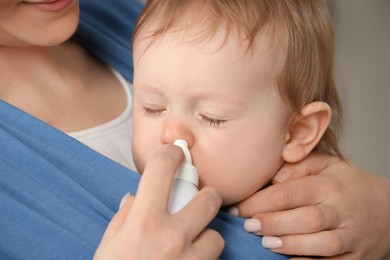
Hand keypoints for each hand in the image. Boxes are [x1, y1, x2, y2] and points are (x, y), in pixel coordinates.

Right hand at [94, 144, 223, 259]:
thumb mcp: (108, 247)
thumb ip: (123, 218)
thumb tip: (135, 198)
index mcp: (144, 222)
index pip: (161, 170)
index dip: (170, 154)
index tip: (176, 154)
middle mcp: (172, 237)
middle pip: (209, 199)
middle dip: (207, 195)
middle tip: (199, 200)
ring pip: (216, 236)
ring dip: (206, 237)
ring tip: (190, 245)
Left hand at [232, 154, 389, 258]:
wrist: (388, 210)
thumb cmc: (348, 185)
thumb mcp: (328, 165)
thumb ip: (300, 165)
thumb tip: (274, 176)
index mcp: (329, 185)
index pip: (290, 192)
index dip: (260, 201)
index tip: (239, 207)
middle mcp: (341, 210)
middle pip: (305, 218)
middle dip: (272, 223)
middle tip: (248, 226)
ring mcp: (351, 236)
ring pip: (321, 243)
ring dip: (290, 244)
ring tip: (264, 242)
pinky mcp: (356, 257)